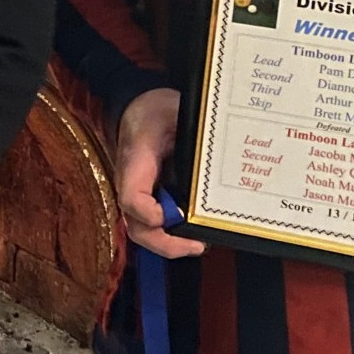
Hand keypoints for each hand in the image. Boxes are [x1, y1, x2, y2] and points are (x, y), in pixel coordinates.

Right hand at [115, 88, 205, 256]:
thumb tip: (221, 156)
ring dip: (170, 243)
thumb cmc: (156, 110)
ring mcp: (138, 193)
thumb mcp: (176, 112)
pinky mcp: (148, 197)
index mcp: (136, 160)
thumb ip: (194, 134)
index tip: (177, 215)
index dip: (150, 213)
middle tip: (196, 245)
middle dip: (165, 243)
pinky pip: (153, 223)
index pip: (131, 197)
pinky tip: (196, 231)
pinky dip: (173, 233)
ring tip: (198, 243)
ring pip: (143, 230)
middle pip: (136, 225)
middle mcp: (131, 183)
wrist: (139, 108)